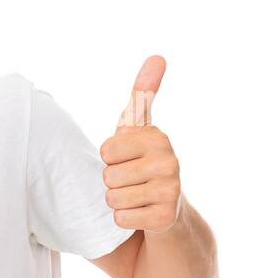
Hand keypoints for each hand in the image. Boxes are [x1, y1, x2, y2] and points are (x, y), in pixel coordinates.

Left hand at [100, 55, 182, 233]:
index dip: (108, 159)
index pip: (106, 150)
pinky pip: (120, 219)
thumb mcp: (137, 132)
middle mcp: (170, 160)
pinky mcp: (165, 217)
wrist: (166, 217)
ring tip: (135, 199)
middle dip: (111, 184)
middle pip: (107, 175)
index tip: (127, 161)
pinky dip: (123, 222)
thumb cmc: (142, 168)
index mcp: (157, 138)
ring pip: (112, 198)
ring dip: (117, 203)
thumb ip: (143, 95)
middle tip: (131, 184)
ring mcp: (171, 189)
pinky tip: (140, 216)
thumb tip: (158, 55)